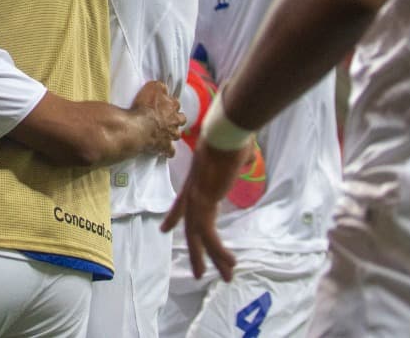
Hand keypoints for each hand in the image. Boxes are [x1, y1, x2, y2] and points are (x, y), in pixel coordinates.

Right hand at [131, 80, 185, 156]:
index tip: (164, 105)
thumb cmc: (144, 107)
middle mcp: (175, 121)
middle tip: (167, 119)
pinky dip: (167, 151)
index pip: (176, 103)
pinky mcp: (165, 147)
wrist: (139, 128)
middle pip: (181, 119)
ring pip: (177, 135)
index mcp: (172, 105)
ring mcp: (171, 135)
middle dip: (176, 119)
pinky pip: (169, 151)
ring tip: (164, 133)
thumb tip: (164, 87)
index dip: (170, 104)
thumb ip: (161, 87)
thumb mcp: (153, 87)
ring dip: (172, 134)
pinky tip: (162, 150)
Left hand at [161, 140, 247, 280]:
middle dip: (196, 251)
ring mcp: (197, 197)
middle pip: (190, 227)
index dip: (173, 217)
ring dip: (213, 259)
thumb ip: (237, 159)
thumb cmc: (232, 136)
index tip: (164, 229)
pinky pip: (210, 235)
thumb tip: (245, 156)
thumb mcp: (234, 152)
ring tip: (224, 277)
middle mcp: (193, 190)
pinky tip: (229, 263)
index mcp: (197, 179)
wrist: (224, 131)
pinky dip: (219, 252)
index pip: (181, 203)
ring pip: (200, 236)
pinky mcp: (205, 203)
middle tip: (197, 271)